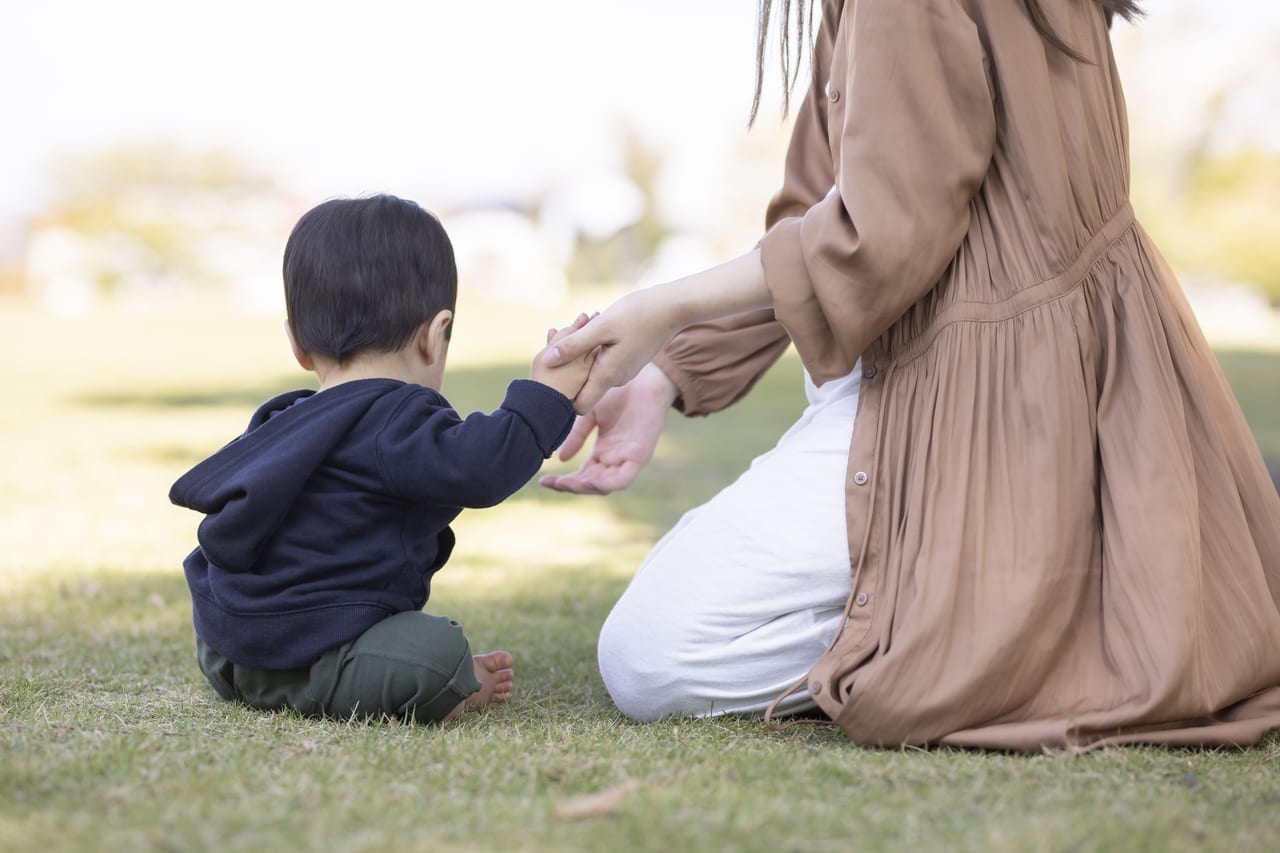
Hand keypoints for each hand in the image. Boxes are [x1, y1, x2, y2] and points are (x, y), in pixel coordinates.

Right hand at [539, 362, 677, 493]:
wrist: (644, 378)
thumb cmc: (619, 393)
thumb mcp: (590, 415)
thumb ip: (576, 436)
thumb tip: (560, 459)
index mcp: (602, 453)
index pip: (581, 476)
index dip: (562, 481)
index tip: (542, 481)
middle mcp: (614, 460)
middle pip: (590, 484)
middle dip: (569, 487)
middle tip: (550, 483)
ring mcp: (627, 459)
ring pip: (604, 486)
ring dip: (584, 488)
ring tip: (565, 484)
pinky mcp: (640, 456)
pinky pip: (622, 479)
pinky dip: (606, 484)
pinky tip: (589, 482)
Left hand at [541, 288, 681, 413]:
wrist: (672, 308)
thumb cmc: (638, 314)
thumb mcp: (601, 327)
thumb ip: (574, 345)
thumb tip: (547, 361)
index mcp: (608, 375)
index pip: (579, 406)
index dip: (562, 397)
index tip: (549, 375)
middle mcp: (616, 380)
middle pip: (583, 387)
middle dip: (566, 370)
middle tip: (553, 337)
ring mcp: (623, 371)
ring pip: (592, 372)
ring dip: (580, 356)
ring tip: (571, 328)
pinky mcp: (627, 361)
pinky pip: (603, 362)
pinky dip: (593, 349)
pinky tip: (590, 327)